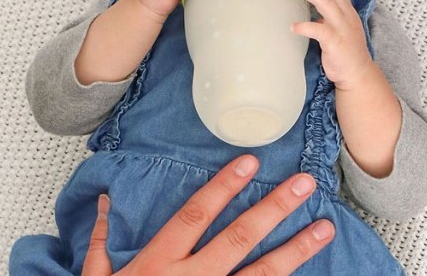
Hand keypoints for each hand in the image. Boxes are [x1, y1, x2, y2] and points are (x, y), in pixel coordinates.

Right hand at [83, 155, 334, 274]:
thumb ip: (101, 243)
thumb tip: (106, 203)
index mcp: (157, 264)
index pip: (195, 216)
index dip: (223, 187)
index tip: (250, 162)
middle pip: (239, 238)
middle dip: (275, 208)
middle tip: (306, 184)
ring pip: (261, 274)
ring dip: (296, 250)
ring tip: (325, 228)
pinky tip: (311, 274)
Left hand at [284, 0, 374, 90]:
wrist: (358, 73)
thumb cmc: (346, 50)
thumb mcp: (340, 26)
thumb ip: (328, 14)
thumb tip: (311, 4)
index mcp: (347, 9)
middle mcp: (346, 15)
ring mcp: (342, 28)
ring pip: (325, 2)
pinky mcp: (336, 43)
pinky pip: (319, 31)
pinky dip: (305, 27)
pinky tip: (293, 27)